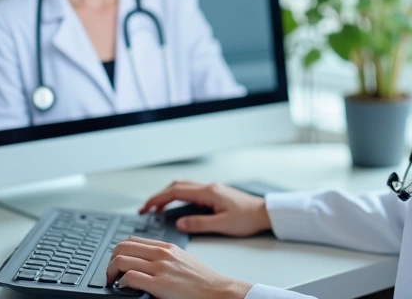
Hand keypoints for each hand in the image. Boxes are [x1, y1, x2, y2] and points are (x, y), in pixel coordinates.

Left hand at [106, 237, 252, 298]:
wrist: (216, 291)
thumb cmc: (200, 279)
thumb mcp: (181, 259)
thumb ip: (164, 256)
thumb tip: (145, 262)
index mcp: (166, 246)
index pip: (132, 240)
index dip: (119, 251)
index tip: (117, 263)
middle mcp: (161, 254)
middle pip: (122, 247)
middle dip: (110, 260)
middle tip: (111, 273)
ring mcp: (160, 268)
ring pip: (121, 260)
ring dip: (111, 272)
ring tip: (114, 282)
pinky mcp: (159, 284)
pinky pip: (129, 278)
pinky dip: (121, 283)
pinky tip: (126, 288)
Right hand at [138, 180, 270, 235]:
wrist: (265, 213)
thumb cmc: (248, 218)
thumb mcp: (222, 225)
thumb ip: (199, 223)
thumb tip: (179, 223)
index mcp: (208, 192)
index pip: (176, 192)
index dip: (158, 199)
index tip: (146, 207)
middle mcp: (208, 187)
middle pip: (177, 187)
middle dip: (159, 196)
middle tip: (146, 209)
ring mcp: (212, 189)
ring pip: (183, 188)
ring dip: (168, 196)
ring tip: (157, 209)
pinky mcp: (215, 194)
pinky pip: (191, 192)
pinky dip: (179, 197)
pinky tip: (176, 208)